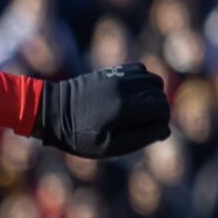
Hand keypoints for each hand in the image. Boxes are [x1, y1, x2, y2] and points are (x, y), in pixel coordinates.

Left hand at [35, 64, 170, 160]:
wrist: (53, 111)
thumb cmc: (78, 135)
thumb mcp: (109, 146)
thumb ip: (140, 138)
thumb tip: (165, 129)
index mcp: (124, 108)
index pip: (163, 108)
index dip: (161, 122)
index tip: (149, 132)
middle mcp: (125, 87)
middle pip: (160, 94)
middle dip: (158, 110)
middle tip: (140, 124)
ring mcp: (118, 76)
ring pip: (154, 81)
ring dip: (152, 96)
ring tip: (137, 111)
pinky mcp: (112, 71)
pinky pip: (141, 71)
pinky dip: (143, 83)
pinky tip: (132, 96)